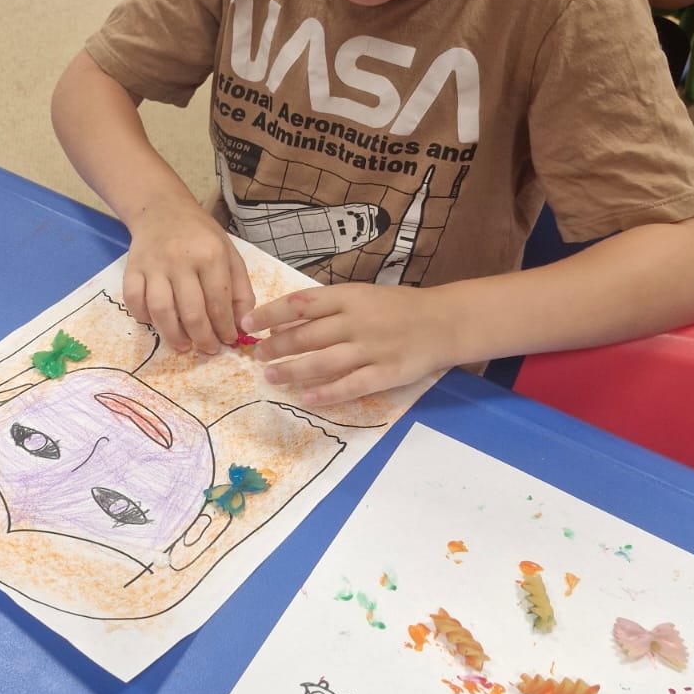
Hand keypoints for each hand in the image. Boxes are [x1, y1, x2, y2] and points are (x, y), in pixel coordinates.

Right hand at [125, 201, 255, 352]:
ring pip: (160, 310)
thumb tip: (241, 325)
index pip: (219, 302)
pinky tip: (156, 323)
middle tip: (208, 349)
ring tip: (183, 345)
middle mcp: (181, 260)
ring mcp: (153, 265)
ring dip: (172, 335)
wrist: (162, 209)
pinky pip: (133, 300)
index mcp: (210, 255)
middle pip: (191, 311)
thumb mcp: (230, 254)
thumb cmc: (200, 236)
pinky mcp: (132, 268)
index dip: (224, 327)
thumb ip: (240, 289)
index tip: (228, 340)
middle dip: (202, 338)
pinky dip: (143, 317)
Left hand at [244, 282, 449, 402]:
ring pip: (323, 361)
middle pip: (306, 335)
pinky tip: (306, 397)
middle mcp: (357, 321)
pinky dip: (326, 392)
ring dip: (292, 370)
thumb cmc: (398, 307)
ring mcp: (371, 348)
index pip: (300, 303)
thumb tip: (284, 320)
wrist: (445, 321)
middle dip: (275, 347)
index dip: (270, 314)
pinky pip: (350, 385)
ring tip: (270, 377)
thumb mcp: (362, 295)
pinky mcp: (385, 373)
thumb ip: (327, 308)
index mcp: (349, 296)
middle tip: (256, 356)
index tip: (248, 324)